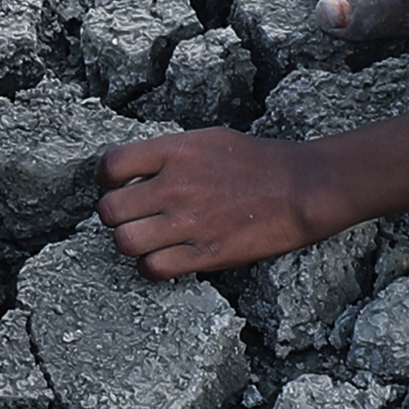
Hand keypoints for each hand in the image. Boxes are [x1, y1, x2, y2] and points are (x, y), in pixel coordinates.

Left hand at [98, 128, 329, 278]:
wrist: (302, 188)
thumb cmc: (259, 162)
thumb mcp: (208, 140)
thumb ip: (169, 155)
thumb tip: (137, 173)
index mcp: (176, 152)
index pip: (111, 166)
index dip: (106, 180)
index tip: (116, 186)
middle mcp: (176, 186)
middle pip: (110, 209)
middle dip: (114, 216)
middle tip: (131, 217)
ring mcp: (189, 222)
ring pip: (125, 242)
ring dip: (130, 243)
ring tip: (146, 240)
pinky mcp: (206, 253)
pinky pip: (153, 269)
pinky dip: (151, 267)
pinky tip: (164, 259)